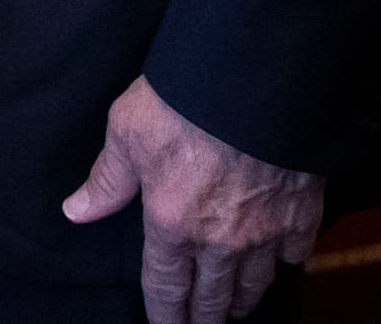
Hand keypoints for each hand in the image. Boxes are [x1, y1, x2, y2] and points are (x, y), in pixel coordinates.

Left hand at [60, 75, 322, 323]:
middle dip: (206, 316)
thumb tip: (77, 211)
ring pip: (256, 283)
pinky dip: (289, 262)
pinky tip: (285, 262)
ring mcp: (266, 230)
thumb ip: (107, 180)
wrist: (255, 79)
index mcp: (172, 224)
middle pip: (214, 297)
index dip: (166, 315)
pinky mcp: (304, 211)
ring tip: (238, 306)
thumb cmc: (183, 100)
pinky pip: (297, 253)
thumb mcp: (127, 132)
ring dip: (244, 299)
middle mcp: (221, 240)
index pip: (166, 288)